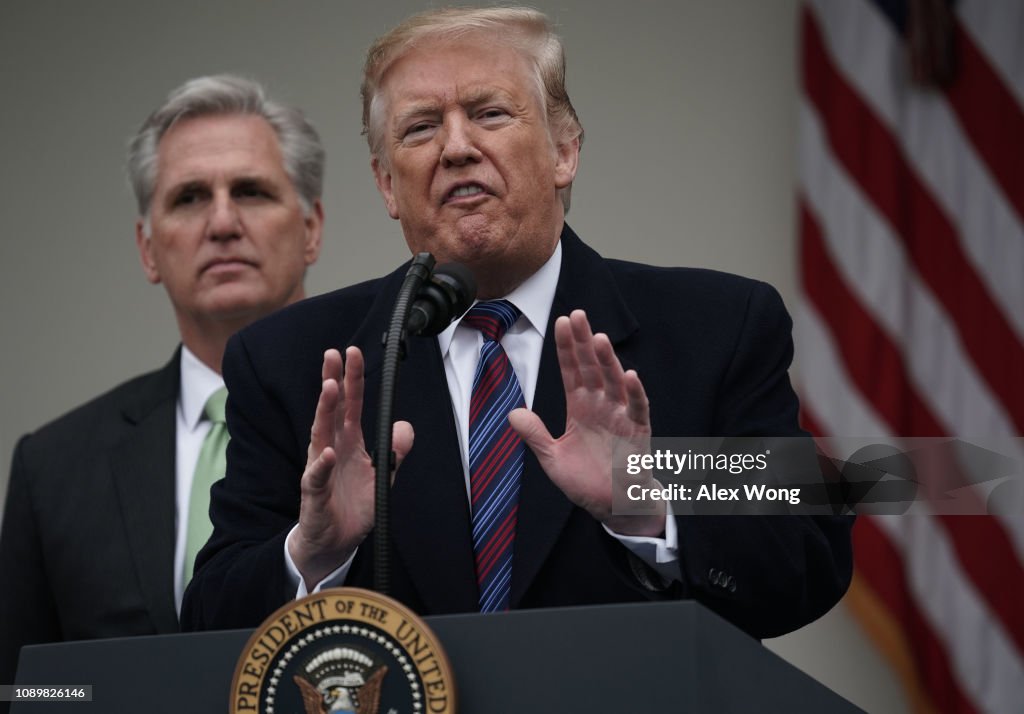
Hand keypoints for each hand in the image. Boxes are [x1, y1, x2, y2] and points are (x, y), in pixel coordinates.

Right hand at [289, 347, 413, 588]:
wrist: (333, 544)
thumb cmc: (352, 507)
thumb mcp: (382, 477)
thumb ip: (394, 452)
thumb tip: (406, 427)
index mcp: (348, 443)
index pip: (350, 405)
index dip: (353, 380)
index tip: (352, 352)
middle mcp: (331, 449)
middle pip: (331, 410)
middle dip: (332, 381)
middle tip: (332, 354)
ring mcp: (320, 469)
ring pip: (320, 435)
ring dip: (324, 411)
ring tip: (330, 388)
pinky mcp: (314, 494)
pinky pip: (316, 477)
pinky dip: (322, 465)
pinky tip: (328, 453)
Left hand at [508, 310, 664, 536]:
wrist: (614, 507)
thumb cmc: (587, 481)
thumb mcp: (552, 458)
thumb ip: (535, 435)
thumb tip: (512, 413)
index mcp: (581, 408)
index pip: (572, 371)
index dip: (567, 348)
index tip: (561, 322)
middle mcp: (602, 406)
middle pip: (592, 368)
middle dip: (584, 342)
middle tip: (577, 315)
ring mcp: (621, 417)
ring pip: (614, 382)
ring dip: (607, 361)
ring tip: (598, 338)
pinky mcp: (638, 433)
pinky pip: (638, 410)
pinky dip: (635, 393)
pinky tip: (630, 375)